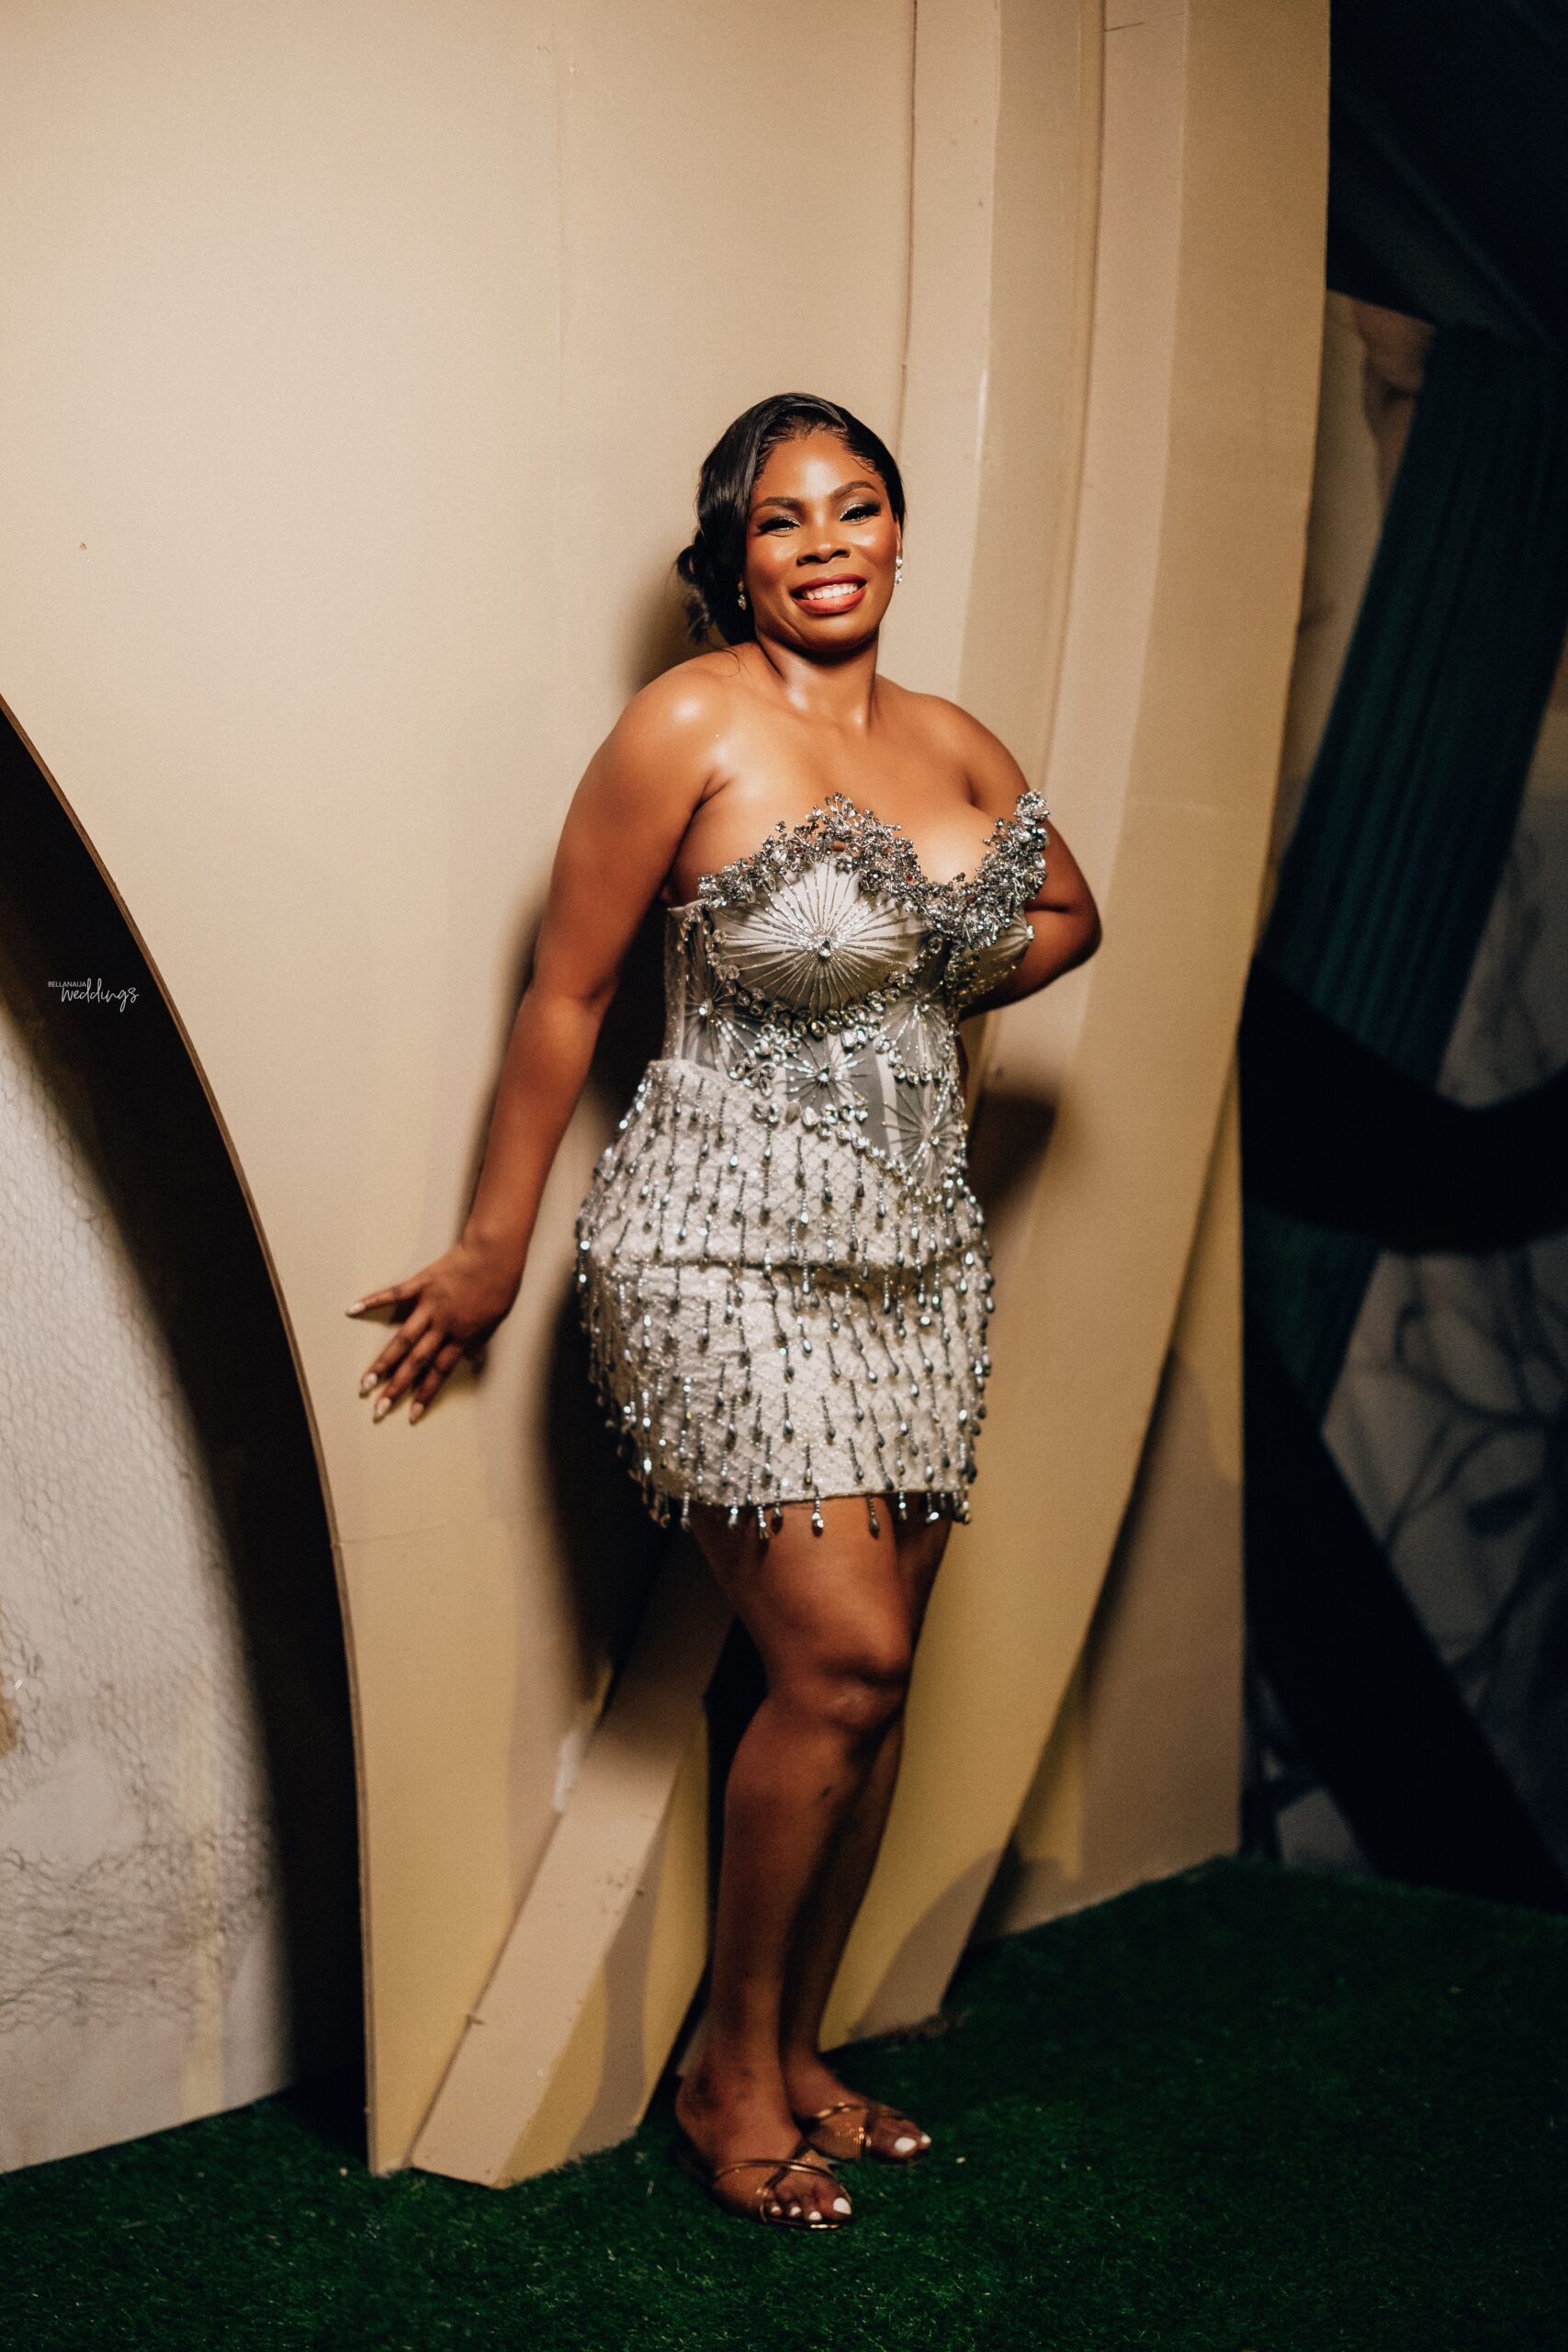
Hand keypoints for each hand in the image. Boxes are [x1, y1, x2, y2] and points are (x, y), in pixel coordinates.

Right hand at [346, 1237, 520, 1423]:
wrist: (494, 1253)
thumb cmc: (499, 1285)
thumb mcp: (495, 1319)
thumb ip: (478, 1341)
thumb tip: (474, 1361)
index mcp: (462, 1336)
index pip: (439, 1372)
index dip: (425, 1394)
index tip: (411, 1414)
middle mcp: (442, 1325)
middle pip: (416, 1362)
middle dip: (397, 1387)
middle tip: (378, 1407)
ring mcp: (429, 1305)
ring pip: (402, 1339)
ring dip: (382, 1362)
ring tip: (365, 1380)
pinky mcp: (421, 1284)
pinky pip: (393, 1294)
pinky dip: (372, 1302)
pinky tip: (352, 1310)